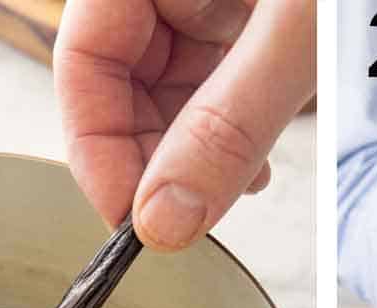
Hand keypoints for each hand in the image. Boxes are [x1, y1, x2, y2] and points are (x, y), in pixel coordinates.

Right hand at [54, 0, 314, 249]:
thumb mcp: (294, 36)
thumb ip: (229, 127)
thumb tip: (166, 219)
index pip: (81, 59)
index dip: (96, 147)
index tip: (131, 218)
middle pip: (117, 80)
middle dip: (152, 157)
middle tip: (187, 217)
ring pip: (163, 89)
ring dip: (193, 153)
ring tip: (232, 191)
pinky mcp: (239, 15)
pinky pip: (209, 80)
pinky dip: (227, 129)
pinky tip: (255, 163)